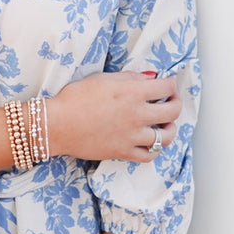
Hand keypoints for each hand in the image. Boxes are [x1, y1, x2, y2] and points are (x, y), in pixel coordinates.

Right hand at [48, 71, 179, 162]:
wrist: (57, 124)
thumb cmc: (75, 98)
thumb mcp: (103, 78)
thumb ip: (130, 78)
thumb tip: (151, 78)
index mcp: (132, 92)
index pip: (166, 87)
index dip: (170, 84)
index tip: (167, 85)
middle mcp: (137, 114)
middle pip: (172, 112)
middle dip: (176, 104)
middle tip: (171, 102)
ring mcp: (132, 135)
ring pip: (165, 137)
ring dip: (170, 129)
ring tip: (165, 125)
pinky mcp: (123, 152)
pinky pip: (149, 155)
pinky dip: (154, 149)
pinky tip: (150, 142)